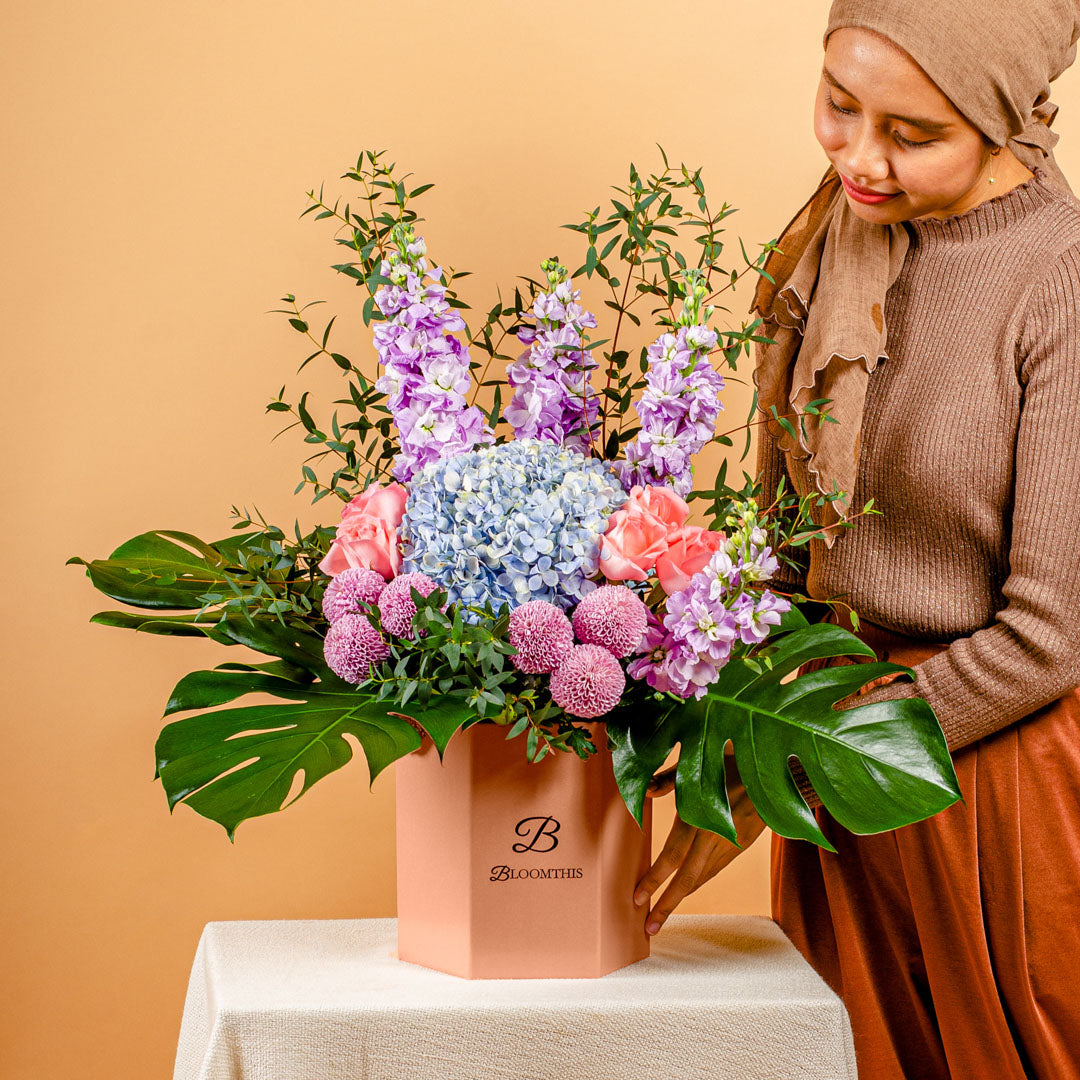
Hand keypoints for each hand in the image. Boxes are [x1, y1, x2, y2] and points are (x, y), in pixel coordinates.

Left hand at [633, 751, 766, 936]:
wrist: (777, 777)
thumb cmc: (731, 765)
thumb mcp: (699, 766)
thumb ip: (669, 780)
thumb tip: (645, 790)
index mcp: (699, 816)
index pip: (672, 856)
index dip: (654, 879)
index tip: (637, 898)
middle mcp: (713, 836)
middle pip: (687, 878)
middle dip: (666, 905)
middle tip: (648, 928)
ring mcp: (729, 845)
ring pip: (701, 879)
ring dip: (680, 899)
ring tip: (661, 917)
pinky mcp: (739, 848)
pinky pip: (713, 871)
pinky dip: (697, 884)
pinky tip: (686, 892)